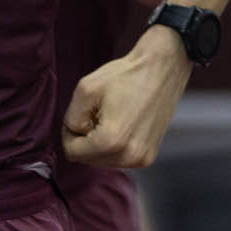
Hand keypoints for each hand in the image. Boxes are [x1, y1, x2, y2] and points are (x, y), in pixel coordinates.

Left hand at [62, 25, 192, 167]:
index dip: (68, 132)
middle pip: (87, 159)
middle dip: (85, 139)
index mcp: (111, 141)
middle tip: (97, 113)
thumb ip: (71, 118)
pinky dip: (113, 145)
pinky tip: (122, 124)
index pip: (72, 152)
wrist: (162, 69)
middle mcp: (129, 156)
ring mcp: (142, 159)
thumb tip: (75, 135)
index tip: (83, 114)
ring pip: (102, 161)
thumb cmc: (125, 75)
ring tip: (111, 117)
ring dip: (99, 143)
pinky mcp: (149, 156)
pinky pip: (118, 158)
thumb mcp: (85, 89)